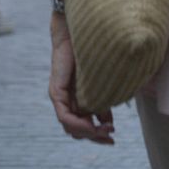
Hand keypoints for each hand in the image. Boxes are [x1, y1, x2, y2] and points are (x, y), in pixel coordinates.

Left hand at [49, 13, 114, 143]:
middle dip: (95, 137)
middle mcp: (67, 101)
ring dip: (89, 133)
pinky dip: (78, 124)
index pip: (84, 126)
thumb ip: (102, 102)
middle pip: (77, 130)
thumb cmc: (92, 52)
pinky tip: (92, 125)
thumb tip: (108, 123)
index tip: (113, 137)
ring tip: (106, 130)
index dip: (98, 135)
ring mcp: (59, 97)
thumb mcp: (100, 83)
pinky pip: (64, 116)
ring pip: (70, 127)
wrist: (78, 31)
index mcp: (78, 99)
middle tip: (111, 138)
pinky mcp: (56, 92)